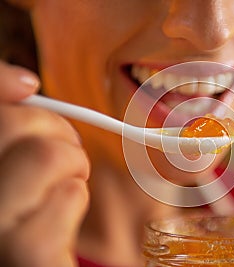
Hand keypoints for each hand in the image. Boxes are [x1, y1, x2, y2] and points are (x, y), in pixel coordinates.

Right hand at [0, 61, 89, 266]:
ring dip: (73, 163)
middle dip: (56, 129)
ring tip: (70, 183)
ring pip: (45, 155)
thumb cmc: (33, 219)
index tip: (29, 86)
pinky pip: (69, 195)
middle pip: (12, 125)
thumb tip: (26, 82)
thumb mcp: (18, 172)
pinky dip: (79, 195)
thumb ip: (15, 131)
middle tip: (68, 152)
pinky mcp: (28, 253)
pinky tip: (68, 214)